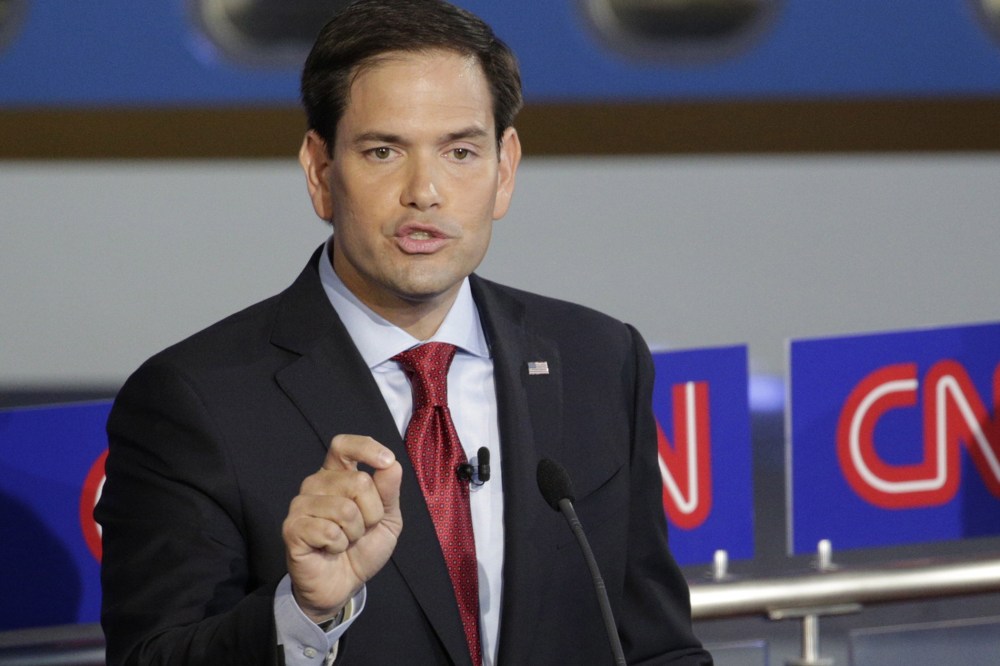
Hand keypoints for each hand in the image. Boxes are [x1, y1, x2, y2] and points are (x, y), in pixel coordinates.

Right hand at [282, 434, 402, 622]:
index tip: (386, 461)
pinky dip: (339, 545)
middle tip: (361, 530)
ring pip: (345, 509)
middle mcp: (316, 484)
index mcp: (337, 475)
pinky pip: (329, 531)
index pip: (343, 445)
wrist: (343, 585)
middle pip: (357, 482)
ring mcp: (301, 505)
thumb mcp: (387, 519)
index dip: (365, 447)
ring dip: (355, 532)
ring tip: (346, 541)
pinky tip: (331, 550)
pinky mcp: (292, 528)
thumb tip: (391, 464)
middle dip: (372, 513)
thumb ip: (389, 491)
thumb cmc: (363, 548)